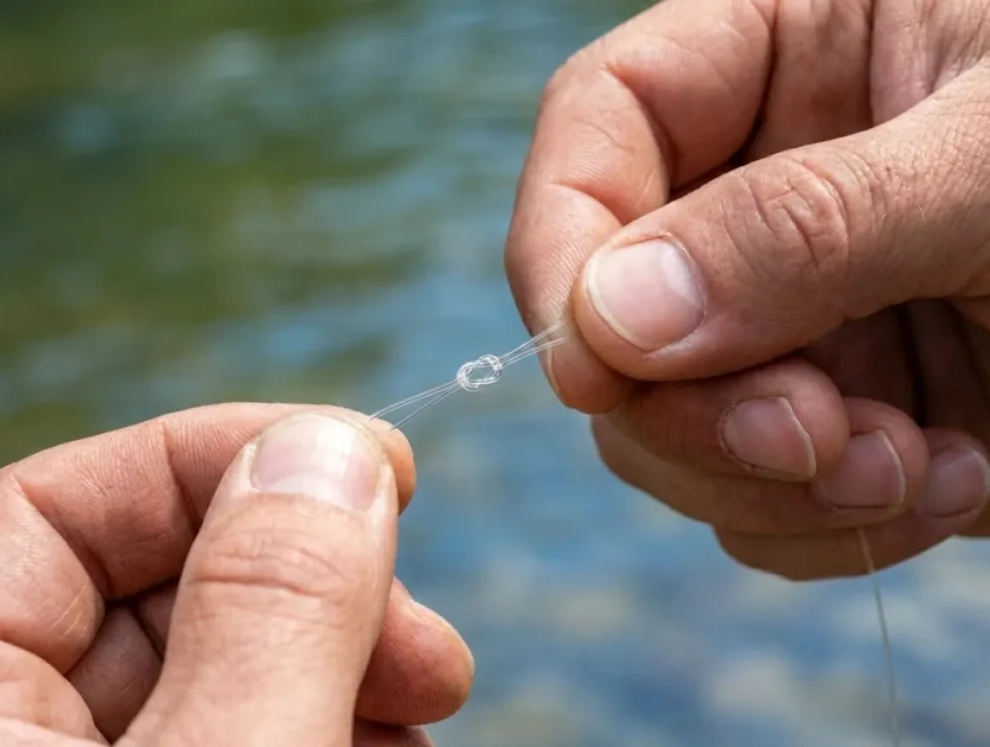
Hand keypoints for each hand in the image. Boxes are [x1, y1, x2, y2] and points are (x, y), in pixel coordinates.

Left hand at [0, 404, 472, 745]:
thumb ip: (272, 610)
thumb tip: (328, 447)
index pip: (53, 510)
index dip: (223, 459)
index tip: (375, 468)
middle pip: (161, 587)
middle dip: (320, 583)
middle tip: (425, 641)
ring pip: (219, 664)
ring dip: (344, 656)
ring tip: (427, 698)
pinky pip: (240, 732)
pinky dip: (330, 719)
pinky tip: (393, 742)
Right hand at [506, 0, 989, 579]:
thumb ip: (806, 224)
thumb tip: (612, 322)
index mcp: (775, 59)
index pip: (597, 132)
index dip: (563, 250)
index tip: (593, 368)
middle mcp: (753, 193)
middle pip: (615, 312)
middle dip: (692, 410)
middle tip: (811, 447)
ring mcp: (784, 315)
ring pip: (669, 428)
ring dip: (769, 483)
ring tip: (915, 474)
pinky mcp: (830, 413)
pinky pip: (753, 499)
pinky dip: (826, 528)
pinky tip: (940, 489)